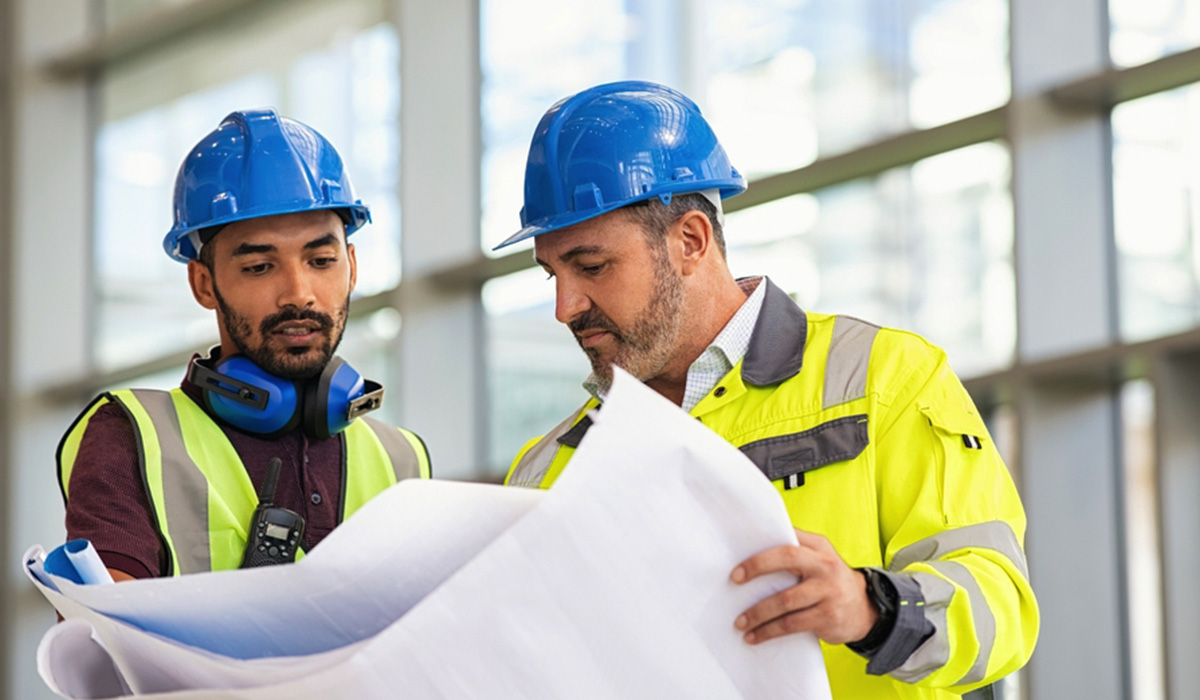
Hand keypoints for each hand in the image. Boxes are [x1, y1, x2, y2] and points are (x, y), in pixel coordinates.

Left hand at [730, 529, 876, 644]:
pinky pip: (792, 624)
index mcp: (819, 546)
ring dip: (758, 613)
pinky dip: (770, 631)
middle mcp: (825, 564)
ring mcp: (829, 591)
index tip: (738, 564)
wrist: (865, 610)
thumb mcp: (818, 559)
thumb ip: (794, 550)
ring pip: (785, 600)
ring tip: (740, 622)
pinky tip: (756, 636)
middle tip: (734, 580)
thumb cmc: (828, 581)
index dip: (762, 548)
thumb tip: (752, 546)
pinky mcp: (828, 616)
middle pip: (787, 558)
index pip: (788, 538)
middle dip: (757, 568)